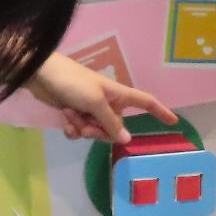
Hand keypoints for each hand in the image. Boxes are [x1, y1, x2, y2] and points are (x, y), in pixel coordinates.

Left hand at [26, 53, 177, 143]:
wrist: (41, 75)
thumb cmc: (72, 82)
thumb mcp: (95, 102)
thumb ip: (111, 123)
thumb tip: (127, 140)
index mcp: (118, 95)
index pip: (145, 102)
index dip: (160, 111)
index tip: (173, 121)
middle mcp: (108, 103)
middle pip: (116, 128)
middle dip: (99, 131)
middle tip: (85, 125)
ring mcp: (91, 109)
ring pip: (96, 131)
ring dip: (83, 128)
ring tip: (70, 116)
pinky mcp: (75, 113)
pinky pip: (81, 130)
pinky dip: (73, 128)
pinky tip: (64, 121)